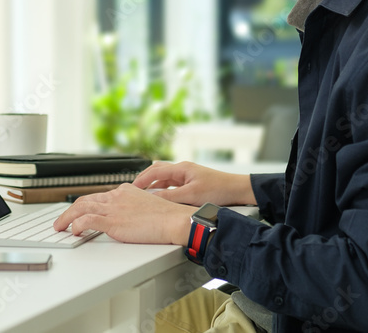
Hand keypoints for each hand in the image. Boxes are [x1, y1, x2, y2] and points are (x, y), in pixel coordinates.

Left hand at [53, 183, 194, 244]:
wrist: (175, 220)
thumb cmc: (167, 217)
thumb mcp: (146, 206)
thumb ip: (133, 209)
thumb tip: (127, 219)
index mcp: (124, 191)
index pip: (97, 196)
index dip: (84, 205)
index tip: (77, 213)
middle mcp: (116, 196)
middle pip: (84, 200)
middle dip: (69, 211)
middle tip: (61, 221)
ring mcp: (114, 208)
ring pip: (80, 208)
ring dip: (67, 218)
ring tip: (60, 227)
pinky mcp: (113, 221)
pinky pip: (88, 220)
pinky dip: (77, 225)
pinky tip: (74, 231)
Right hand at [132, 161, 256, 206]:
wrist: (237, 190)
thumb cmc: (218, 189)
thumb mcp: (191, 195)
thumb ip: (170, 197)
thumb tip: (152, 198)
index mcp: (181, 168)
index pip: (154, 171)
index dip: (140, 179)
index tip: (130, 188)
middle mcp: (183, 169)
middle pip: (157, 170)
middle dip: (144, 179)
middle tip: (134, 189)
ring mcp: (187, 175)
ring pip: (164, 178)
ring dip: (154, 184)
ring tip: (144, 194)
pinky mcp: (192, 182)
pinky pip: (172, 184)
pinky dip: (163, 189)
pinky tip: (161, 198)